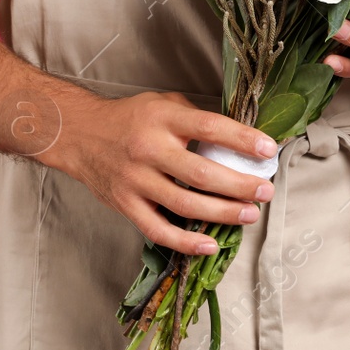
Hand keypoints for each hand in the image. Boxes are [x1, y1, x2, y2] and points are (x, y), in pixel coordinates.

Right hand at [42, 90, 278, 256]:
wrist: (80, 134)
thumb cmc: (130, 119)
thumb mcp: (163, 104)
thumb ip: (196, 119)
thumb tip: (241, 140)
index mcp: (163, 119)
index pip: (210, 128)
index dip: (242, 140)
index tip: (268, 150)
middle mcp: (149, 149)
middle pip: (202, 173)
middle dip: (240, 185)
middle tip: (265, 191)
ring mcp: (135, 180)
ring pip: (185, 204)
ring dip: (222, 213)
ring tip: (249, 215)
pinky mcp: (126, 205)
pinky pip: (159, 230)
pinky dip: (186, 242)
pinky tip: (210, 244)